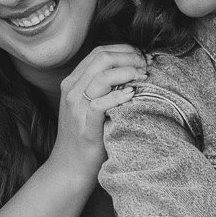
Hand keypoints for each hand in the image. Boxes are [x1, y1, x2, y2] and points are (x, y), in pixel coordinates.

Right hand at [53, 45, 146, 175]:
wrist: (70, 166)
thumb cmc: (87, 133)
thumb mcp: (88, 104)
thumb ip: (101, 86)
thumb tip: (131, 69)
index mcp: (72, 82)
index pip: (99, 52)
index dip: (123, 50)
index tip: (141, 56)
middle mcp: (71, 91)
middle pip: (102, 58)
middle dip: (129, 57)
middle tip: (146, 66)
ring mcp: (76, 108)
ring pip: (101, 76)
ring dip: (128, 72)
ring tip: (143, 78)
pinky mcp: (85, 126)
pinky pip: (100, 104)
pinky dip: (118, 96)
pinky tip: (131, 95)